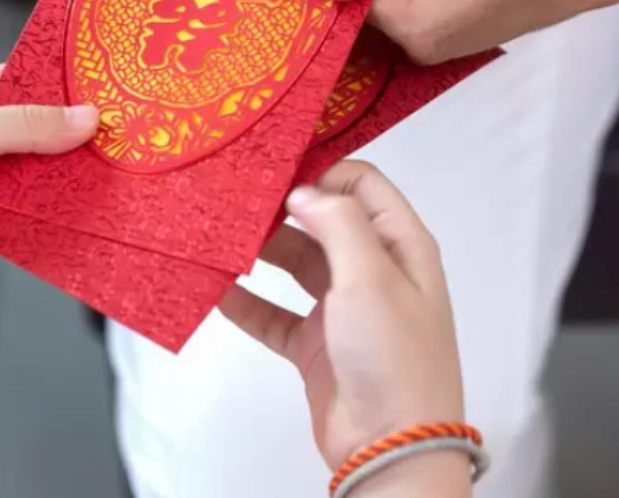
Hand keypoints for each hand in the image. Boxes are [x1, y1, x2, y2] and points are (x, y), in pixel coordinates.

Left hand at [0, 64, 97, 294]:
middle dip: (75, 143)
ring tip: (119, 181)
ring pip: (38, 180)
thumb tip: (87, 118)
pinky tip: (86, 219)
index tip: (116, 95)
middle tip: (128, 144)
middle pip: (41, 136)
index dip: (69, 90)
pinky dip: (48, 221)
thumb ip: (24, 126)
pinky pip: (26, 221)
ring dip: (65, 184)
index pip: (29, 84)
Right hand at [220, 162, 463, 470]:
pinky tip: (217, 290)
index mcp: (401, 245)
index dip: (322, 173)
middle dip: (281, 210)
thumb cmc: (395, 356)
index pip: (362, 186)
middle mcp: (374, 271)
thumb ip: (338, 223)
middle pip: (323, 222)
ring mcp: (343, 310)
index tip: (276, 172)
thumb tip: (305, 192)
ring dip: (261, 252)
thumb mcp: (372, 276)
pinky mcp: (316, 346)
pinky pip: (275, 315)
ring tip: (221, 238)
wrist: (392, 445)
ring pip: (295, 265)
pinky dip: (247, 303)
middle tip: (236, 202)